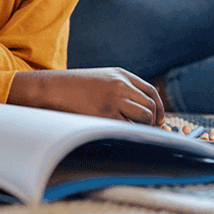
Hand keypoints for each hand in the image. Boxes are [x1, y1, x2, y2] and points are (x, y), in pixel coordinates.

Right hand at [8, 68, 163, 125]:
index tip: (159, 119)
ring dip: (144, 127)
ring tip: (134, 133)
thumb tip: (140, 107)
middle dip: (153, 121)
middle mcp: (121, 86)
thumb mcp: (103, 78)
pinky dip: (131, 134)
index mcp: (122, 75)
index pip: (151, 91)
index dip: (159, 107)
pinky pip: (128, 127)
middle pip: (150, 106)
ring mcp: (114, 101)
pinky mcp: (106, 116)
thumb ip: (122, 88)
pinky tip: (125, 137)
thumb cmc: (76, 87)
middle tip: (149, 131)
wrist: (53, 89)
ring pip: (144, 117)